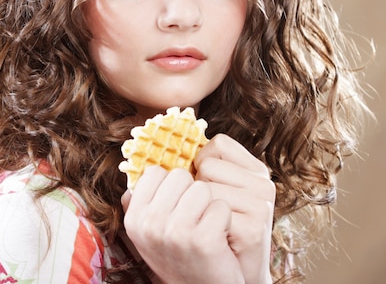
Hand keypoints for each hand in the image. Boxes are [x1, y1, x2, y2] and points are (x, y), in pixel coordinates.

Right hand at [122, 165, 244, 283]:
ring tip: (205, 227)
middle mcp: (150, 224)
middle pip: (180, 176)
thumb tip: (137, 165)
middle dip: (191, 192)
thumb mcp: (149, 231)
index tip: (176, 205)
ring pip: (202, 188)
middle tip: (193, 219)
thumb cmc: (178, 255)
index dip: (171, 185)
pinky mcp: (203, 240)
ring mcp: (175, 232)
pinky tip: (218, 238)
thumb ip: (140, 200)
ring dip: (209, 205)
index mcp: (134, 218)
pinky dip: (224, 220)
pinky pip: (221, 206)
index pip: (154, 172)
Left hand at [194, 134, 275, 283]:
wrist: (226, 278)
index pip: (218, 144)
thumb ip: (192, 171)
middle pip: (207, 165)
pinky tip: (217, 239)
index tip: (204, 185)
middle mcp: (262, 182)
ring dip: (197, 210)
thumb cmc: (208, 231)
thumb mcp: (204, 194)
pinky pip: (212, 212)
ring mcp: (261, 203)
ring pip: (205, 188)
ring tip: (210, 225)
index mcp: (253, 169)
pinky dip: (205, 227)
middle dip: (195, 190)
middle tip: (207, 213)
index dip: (201, 164)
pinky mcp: (256, 225)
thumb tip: (152, 154)